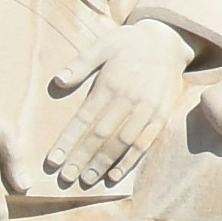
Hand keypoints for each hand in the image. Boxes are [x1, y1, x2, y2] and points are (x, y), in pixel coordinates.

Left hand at [36, 23, 184, 195]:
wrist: (169, 39)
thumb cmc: (129, 43)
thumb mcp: (102, 45)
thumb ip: (80, 64)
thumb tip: (57, 81)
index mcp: (111, 84)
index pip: (84, 119)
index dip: (67, 141)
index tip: (52, 160)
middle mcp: (130, 100)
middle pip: (102, 136)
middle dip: (82, 158)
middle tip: (66, 177)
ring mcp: (148, 110)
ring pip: (122, 143)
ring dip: (103, 164)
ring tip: (86, 180)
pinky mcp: (161, 116)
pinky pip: (144, 143)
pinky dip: (130, 161)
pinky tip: (115, 175)